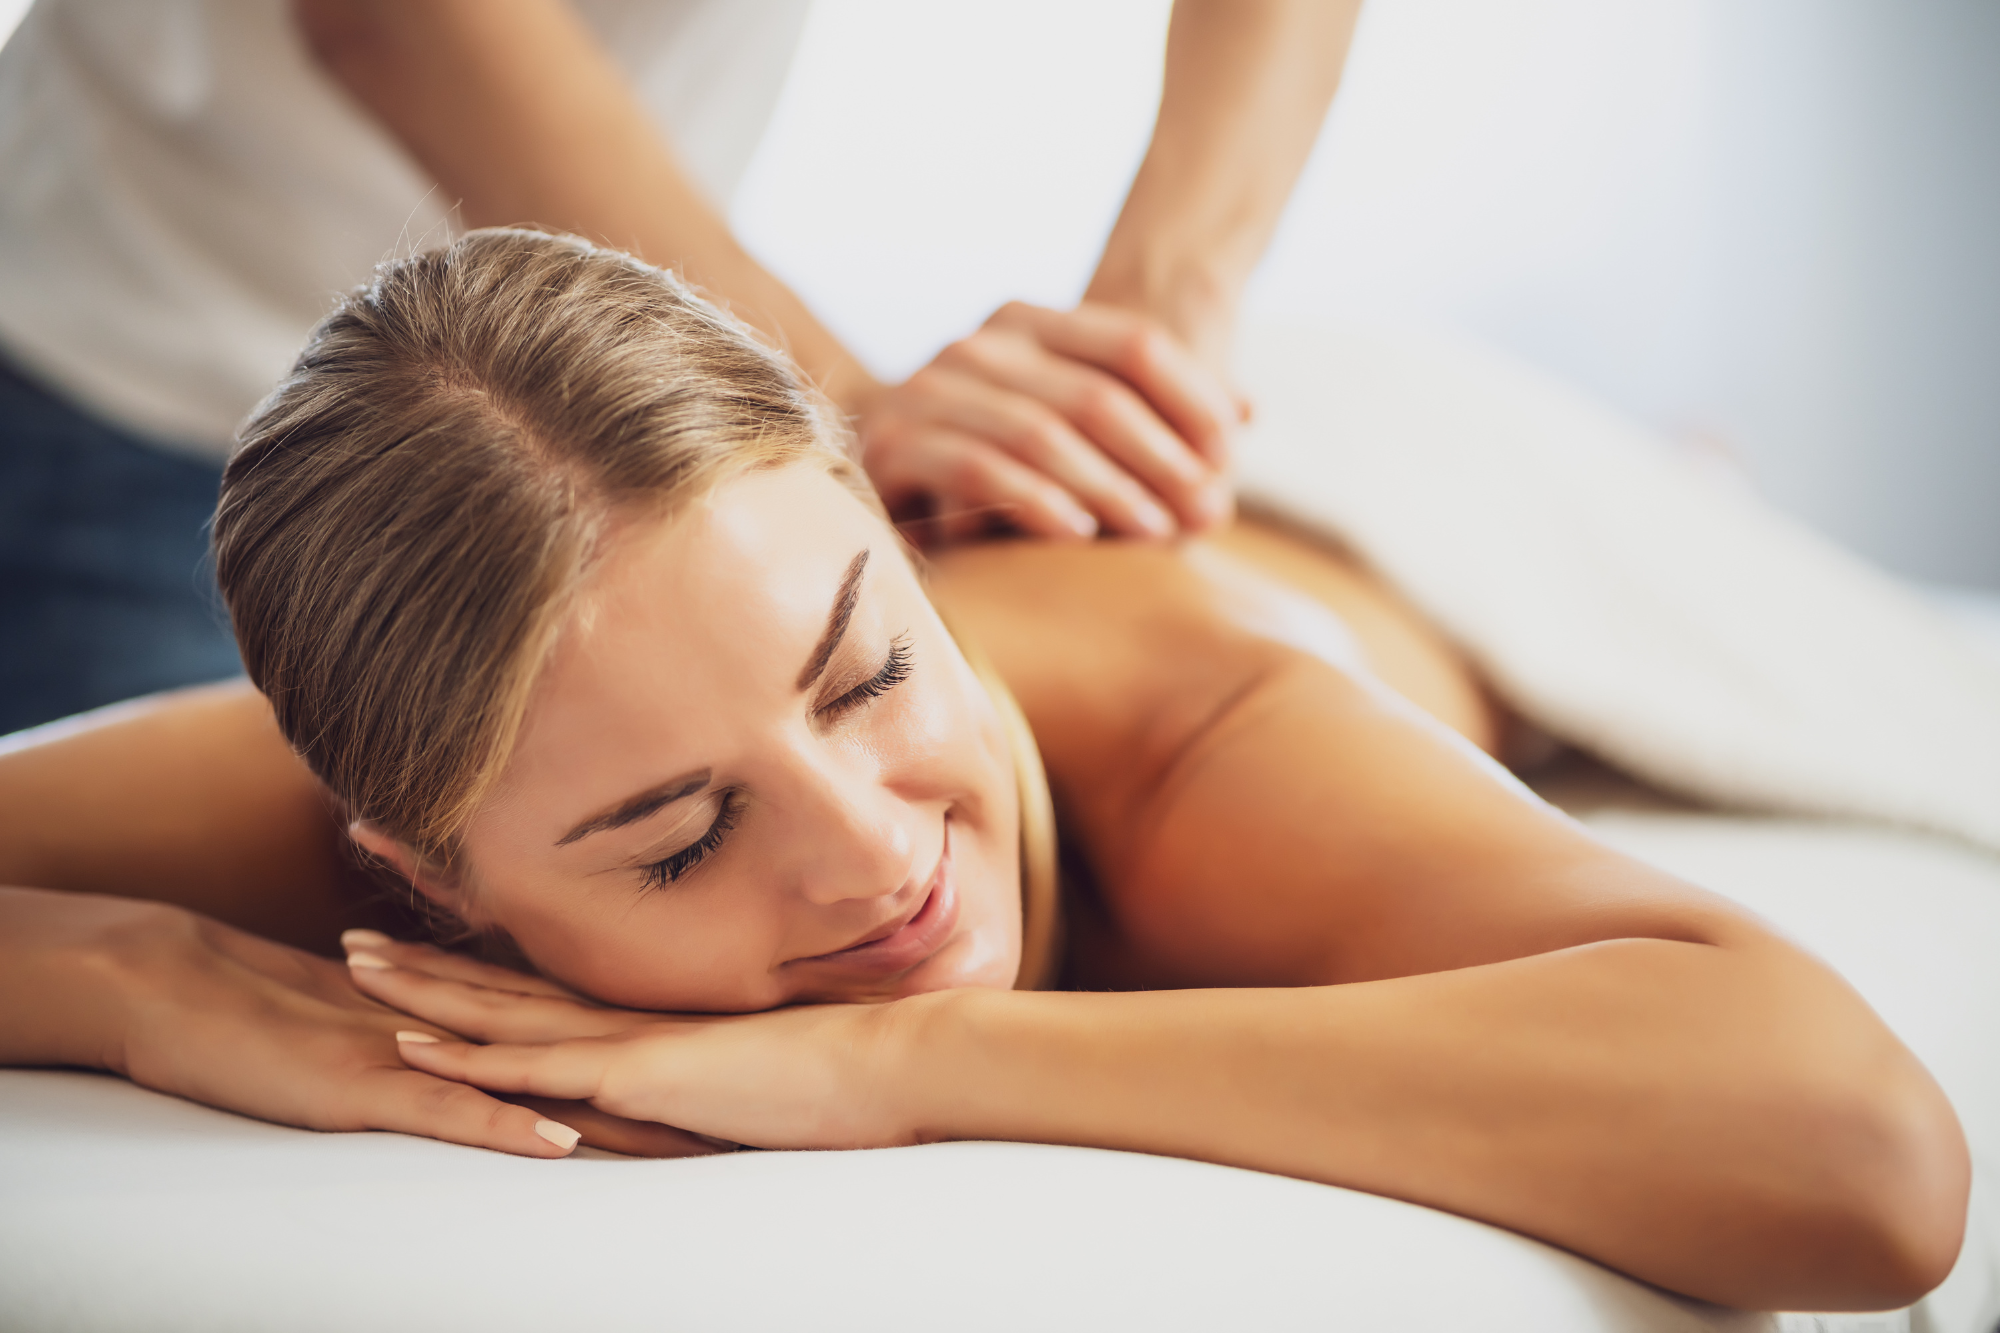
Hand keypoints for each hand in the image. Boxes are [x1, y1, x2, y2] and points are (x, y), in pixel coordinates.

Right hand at [0, 888, 705, 1158]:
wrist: (178, 986)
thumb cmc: (269, 1022)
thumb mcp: (377, 1037)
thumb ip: (441, 1046)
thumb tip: (490, 1062)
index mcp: (471, 1028)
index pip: (577, 1048)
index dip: (649, 1069)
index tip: (719, 1091)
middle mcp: (463, 1039)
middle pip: (583, 1069)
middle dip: (661, 1101)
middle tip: (742, 1121)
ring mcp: (422, 1059)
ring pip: (536, 1088)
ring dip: (609, 1119)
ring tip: (688, 1146)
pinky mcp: (372, 1085)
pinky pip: (452, 1110)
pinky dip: (506, 1126)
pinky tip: (557, 1145)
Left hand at [346, 936, 917, 1150]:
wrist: (882, 1065)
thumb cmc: (833, 1075)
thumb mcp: (748, 1076)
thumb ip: (700, 1080)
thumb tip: (674, 1097)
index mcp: (646, 1019)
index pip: (542, 987)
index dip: (480, 966)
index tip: (427, 940)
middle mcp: (623, 1018)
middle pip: (503, 986)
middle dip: (424, 963)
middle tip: (352, 936)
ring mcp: (625, 1041)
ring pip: (500, 1013)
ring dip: (423, 994)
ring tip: (353, 969)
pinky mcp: (635, 1075)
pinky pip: (533, 1068)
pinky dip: (468, 1056)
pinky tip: (413, 1045)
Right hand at [858, 301, 1240, 544]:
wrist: (882, 499)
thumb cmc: (1006, 475)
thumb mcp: (1085, 436)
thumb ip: (1159, 417)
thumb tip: (1248, 413)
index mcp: (1026, 321)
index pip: (1134, 344)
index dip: (1193, 398)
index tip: (1232, 455)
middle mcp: (975, 344)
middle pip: (1096, 392)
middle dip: (1161, 458)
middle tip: (1207, 513)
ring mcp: (927, 389)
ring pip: (1040, 430)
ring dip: (1108, 487)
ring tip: (1156, 533)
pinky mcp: (892, 446)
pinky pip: (977, 467)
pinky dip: (1034, 500)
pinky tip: (1078, 534)